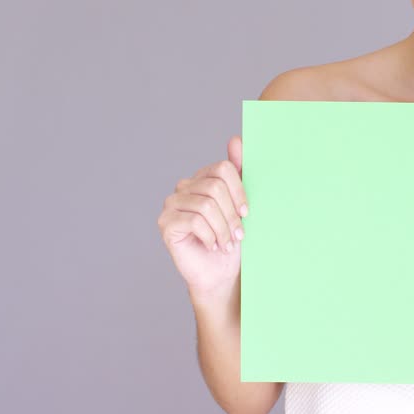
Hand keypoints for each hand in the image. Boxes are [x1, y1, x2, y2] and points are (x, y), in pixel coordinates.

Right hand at [157, 136, 248, 303]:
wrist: (219, 273)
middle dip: (231, 214)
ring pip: (207, 205)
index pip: (223, 168)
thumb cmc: (231, 239)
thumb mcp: (241, 205)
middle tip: (238, 234)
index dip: (239, 191)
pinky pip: (194, 221)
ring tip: (227, 243)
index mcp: (202, 178)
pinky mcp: (166, 223)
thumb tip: (236, 139)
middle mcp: (184, 187)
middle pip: (215, 187)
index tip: (246, 213)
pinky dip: (210, 236)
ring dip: (223, 229)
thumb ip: (238, 172)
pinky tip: (213, 246)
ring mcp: (172, 204)